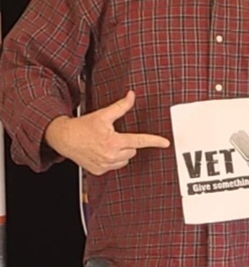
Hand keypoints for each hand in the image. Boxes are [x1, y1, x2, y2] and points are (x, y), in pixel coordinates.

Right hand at [44, 90, 169, 175]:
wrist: (64, 138)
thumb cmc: (83, 126)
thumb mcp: (103, 115)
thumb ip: (120, 106)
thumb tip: (131, 95)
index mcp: (114, 141)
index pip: (139, 140)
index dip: (154, 141)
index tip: (166, 143)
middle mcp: (111, 155)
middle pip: (133, 150)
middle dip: (127, 143)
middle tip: (113, 136)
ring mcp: (105, 164)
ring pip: (125, 160)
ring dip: (121, 153)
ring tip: (106, 144)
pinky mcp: (100, 171)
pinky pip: (115, 166)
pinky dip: (111, 160)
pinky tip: (101, 152)